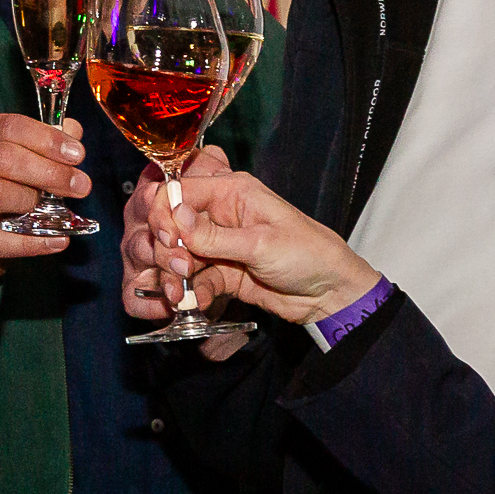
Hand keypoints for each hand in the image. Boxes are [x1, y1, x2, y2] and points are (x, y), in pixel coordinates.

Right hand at [0, 112, 95, 284]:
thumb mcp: (20, 159)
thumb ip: (44, 143)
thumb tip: (73, 130)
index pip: (9, 126)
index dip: (46, 139)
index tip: (77, 155)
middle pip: (2, 157)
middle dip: (47, 171)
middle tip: (80, 185)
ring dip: (31, 201)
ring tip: (55, 211)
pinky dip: (30, 243)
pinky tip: (57, 241)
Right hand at [133, 162, 380, 326]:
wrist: (328, 293)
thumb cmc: (307, 254)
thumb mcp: (261, 243)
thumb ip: (214, 235)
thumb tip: (176, 216)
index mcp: (232, 192)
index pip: (181, 190)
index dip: (166, 213)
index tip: (166, 238)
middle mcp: (221, 215)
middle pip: (173, 225)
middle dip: (168, 249)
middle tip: (179, 269)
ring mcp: (219, 245)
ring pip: (179, 255)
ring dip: (174, 275)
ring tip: (180, 293)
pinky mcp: (221, 272)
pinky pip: (194, 279)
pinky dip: (191, 292)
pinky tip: (197, 303)